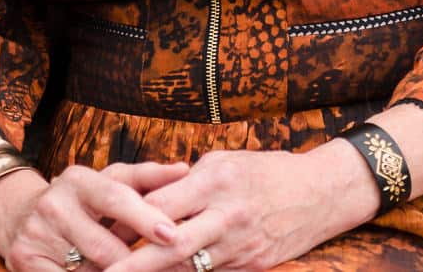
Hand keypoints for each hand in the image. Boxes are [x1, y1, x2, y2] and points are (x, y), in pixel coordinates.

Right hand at [0, 161, 190, 270]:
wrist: (19, 214)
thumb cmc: (82, 200)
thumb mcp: (109, 182)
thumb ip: (147, 178)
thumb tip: (185, 169)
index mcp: (79, 180)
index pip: (116, 197)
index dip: (145, 218)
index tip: (173, 235)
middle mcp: (54, 204)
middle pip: (104, 246)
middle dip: (133, 264)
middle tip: (158, 267)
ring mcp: (36, 234)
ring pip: (88, 271)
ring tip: (130, 269)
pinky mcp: (24, 260)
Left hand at [110, 147, 373, 271]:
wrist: (322, 193)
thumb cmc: (266, 171)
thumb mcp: (225, 161)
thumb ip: (187, 180)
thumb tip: (148, 197)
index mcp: (216, 179)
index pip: (162, 202)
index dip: (129, 217)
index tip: (99, 227)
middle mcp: (227, 213)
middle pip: (171, 245)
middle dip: (134, 264)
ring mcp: (241, 244)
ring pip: (190, 267)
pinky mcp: (253, 265)